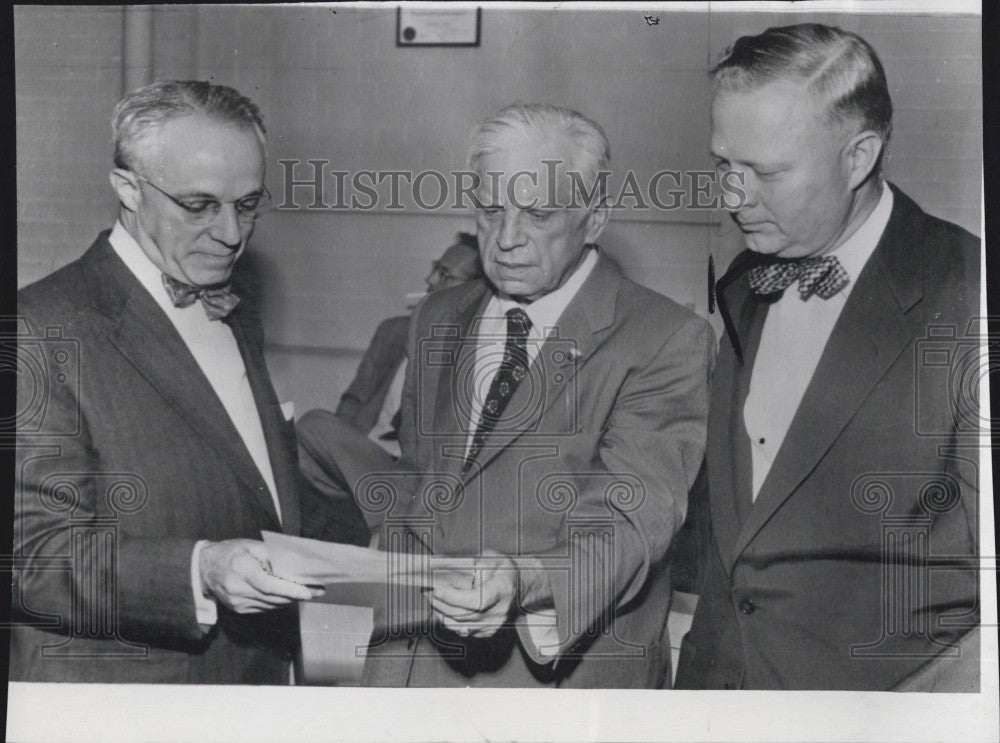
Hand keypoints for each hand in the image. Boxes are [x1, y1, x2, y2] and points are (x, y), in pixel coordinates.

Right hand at [199, 539, 323, 613]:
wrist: (204, 569)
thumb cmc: (230, 552)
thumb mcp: (250, 545)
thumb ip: (272, 554)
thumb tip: (296, 562)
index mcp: (240, 568)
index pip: (269, 583)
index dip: (290, 589)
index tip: (309, 591)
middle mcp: (238, 588)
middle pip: (274, 596)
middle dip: (298, 594)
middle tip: (319, 590)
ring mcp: (237, 602)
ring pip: (272, 604)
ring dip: (291, 599)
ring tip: (310, 592)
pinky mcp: (239, 609)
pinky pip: (265, 607)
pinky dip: (279, 601)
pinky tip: (289, 595)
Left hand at [428, 551, 517, 638]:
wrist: (518, 589)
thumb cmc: (503, 571)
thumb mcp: (496, 558)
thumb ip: (480, 562)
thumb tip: (460, 570)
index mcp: (503, 590)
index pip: (477, 600)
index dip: (455, 597)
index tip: (437, 589)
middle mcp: (499, 612)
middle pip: (464, 614)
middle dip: (441, 603)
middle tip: (425, 590)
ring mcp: (492, 626)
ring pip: (459, 625)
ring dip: (440, 612)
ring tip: (429, 597)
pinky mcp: (486, 633)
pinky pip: (461, 630)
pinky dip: (447, 620)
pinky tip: (439, 608)